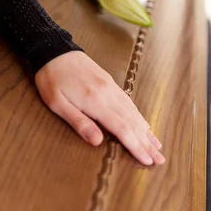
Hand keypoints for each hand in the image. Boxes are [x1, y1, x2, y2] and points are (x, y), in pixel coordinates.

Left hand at [35, 51, 163, 165]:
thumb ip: (79, 122)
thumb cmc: (51, 79)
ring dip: (146, 131)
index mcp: (95, 102)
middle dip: (147, 143)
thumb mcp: (57, 103)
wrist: (54, 49)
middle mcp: (108, 94)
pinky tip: (143, 123)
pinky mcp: (109, 82)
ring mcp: (111, 87)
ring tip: (157, 145)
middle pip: (133, 123)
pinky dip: (139, 116)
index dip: (135, 146)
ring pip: (134, 112)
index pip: (122, 129)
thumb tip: (98, 142)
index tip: (147, 161)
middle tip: (160, 159)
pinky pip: (129, 102)